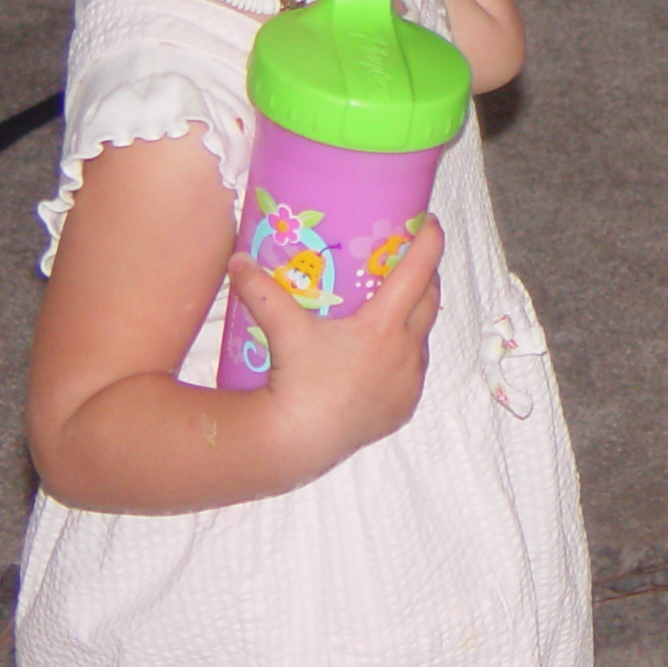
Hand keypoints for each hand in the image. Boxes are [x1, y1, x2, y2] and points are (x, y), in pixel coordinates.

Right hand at [227, 217, 444, 472]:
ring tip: (398, 304)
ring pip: (423, 337)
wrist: (298, 444)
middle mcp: (406, 352)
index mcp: (385, 326)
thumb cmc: (296, 384)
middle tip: (409, 259)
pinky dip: (407, 354)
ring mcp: (408, 383)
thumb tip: (237, 260)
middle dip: (426, 275)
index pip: (419, 271)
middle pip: (429, 300)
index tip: (428, 222)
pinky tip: (389, 353)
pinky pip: (414, 372)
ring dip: (416, 316)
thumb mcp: (282, 330)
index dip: (429, 242)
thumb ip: (260, 291)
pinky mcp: (403, 408)